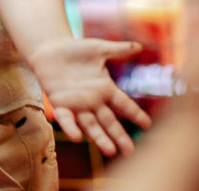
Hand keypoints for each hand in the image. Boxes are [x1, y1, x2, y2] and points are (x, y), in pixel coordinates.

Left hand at [30, 38, 152, 156]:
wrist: (50, 48)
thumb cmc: (76, 50)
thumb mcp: (100, 49)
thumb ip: (119, 50)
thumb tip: (140, 47)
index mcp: (105, 89)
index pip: (123, 104)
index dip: (135, 114)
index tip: (148, 126)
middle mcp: (93, 101)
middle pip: (109, 121)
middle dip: (119, 136)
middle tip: (131, 152)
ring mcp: (76, 104)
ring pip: (90, 124)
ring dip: (99, 138)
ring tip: (110, 151)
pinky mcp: (59, 102)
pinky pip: (66, 117)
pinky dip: (70, 127)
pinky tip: (76, 138)